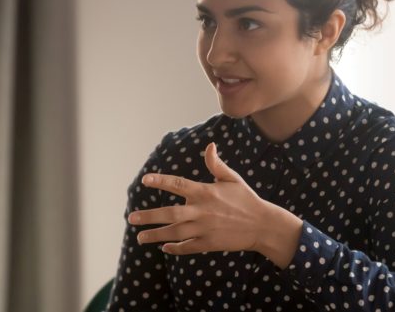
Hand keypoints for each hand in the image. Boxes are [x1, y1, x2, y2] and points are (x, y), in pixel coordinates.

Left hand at [128, 142, 302, 267]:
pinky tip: (164, 247)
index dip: (160, 181)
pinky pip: (187, 247)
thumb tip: (210, 146)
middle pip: (171, 214)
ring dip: (156, 235)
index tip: (145, 180)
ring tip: (140, 237)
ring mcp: (205, 229)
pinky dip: (175, 248)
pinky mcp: (209, 244)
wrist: (263, 225)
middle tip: (131, 218)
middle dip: (149, 216)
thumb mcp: (232, 178)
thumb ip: (216, 164)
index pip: (178, 184)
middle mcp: (202, 211)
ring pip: (175, 233)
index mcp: (205, 192)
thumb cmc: (246, 199)